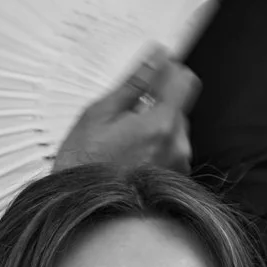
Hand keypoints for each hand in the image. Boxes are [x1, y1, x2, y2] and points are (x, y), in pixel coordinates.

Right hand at [54, 46, 198, 175]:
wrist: (81, 209)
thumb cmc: (84, 167)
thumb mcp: (101, 114)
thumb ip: (135, 82)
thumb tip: (157, 57)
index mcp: (161, 125)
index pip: (185, 80)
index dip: (169, 73)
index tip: (154, 75)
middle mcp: (177, 146)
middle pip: (178, 107)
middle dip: (155, 106)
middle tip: (124, 120)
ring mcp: (177, 167)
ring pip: (174, 132)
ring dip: (154, 130)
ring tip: (124, 145)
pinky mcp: (173, 181)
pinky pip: (170, 153)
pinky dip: (154, 151)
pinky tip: (130, 160)